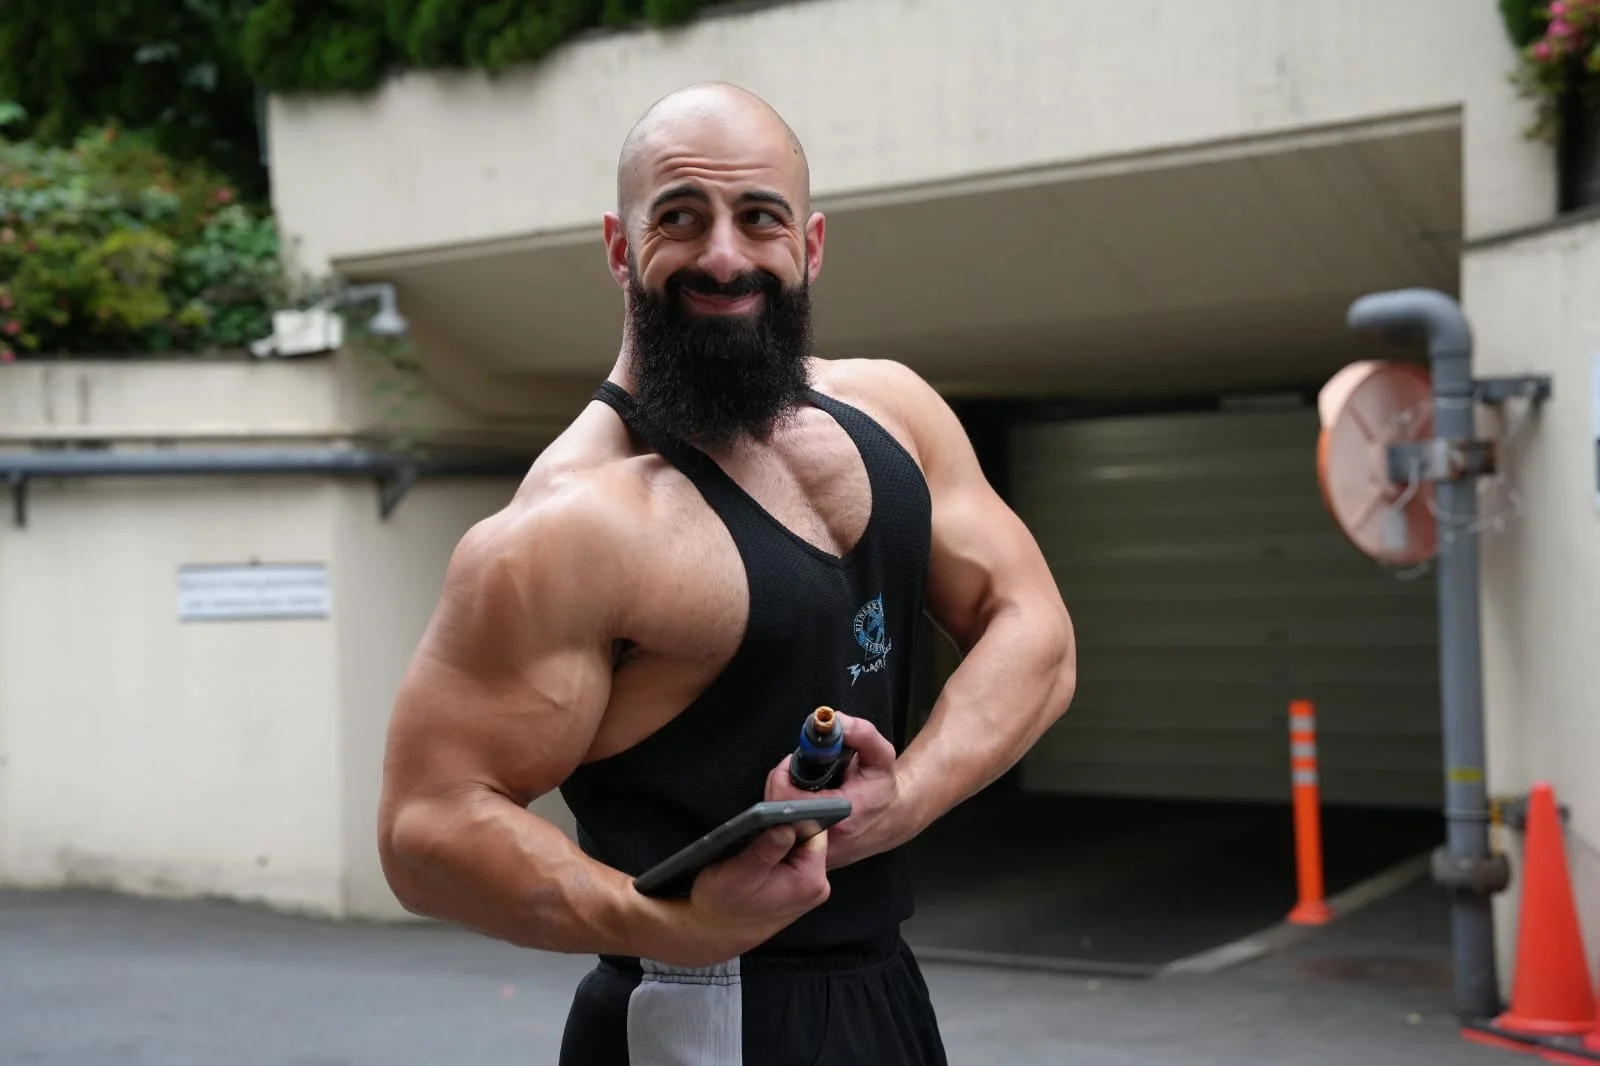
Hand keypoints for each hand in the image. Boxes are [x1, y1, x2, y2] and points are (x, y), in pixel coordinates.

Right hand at [682, 824, 830, 960]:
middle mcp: (816, 887)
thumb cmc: (721, 906)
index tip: (773, 813)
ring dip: (778, 844)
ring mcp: (807, 891)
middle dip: (785, 831)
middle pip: (808, 840)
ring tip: (754, 847)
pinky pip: (791, 862)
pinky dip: (775, 857)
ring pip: (798, 850)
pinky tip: (756, 861)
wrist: (713, 934)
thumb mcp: (740, 873)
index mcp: (810, 881)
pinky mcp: (796, 892)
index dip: (793, 817)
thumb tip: (787, 825)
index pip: (815, 831)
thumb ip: (767, 849)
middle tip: (757, 832)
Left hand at [765, 712, 909, 869]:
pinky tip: (803, 804)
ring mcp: (816, 852)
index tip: (795, 762)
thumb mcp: (881, 755)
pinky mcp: (811, 856)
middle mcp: (825, 840)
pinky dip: (788, 816)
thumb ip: (862, 733)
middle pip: (775, 812)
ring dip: (783, 799)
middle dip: (781, 784)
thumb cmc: (883, 788)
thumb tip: (835, 719)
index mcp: (840, 816)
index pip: (788, 799)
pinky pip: (785, 834)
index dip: (784, 775)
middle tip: (799, 771)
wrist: (894, 819)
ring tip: (804, 786)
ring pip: (776, 825)